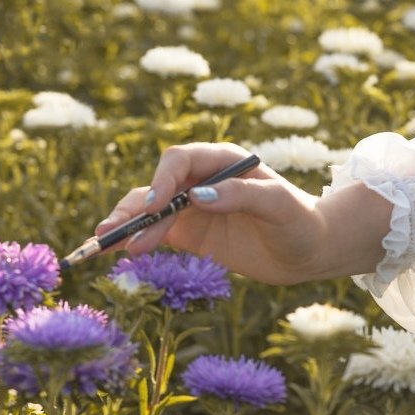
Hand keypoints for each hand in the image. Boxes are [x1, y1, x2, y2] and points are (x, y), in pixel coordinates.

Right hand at [96, 142, 391, 284]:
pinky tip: (116, 254)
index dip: (161, 181)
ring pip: (149, 211)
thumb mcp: (279, 207)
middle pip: (156, 187)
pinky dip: (135, 241)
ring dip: (126, 226)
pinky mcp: (191, 232)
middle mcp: (202, 180)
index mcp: (223, 161)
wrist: (311, 251)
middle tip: (112, 232)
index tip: (154, 207)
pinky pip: (156, 233)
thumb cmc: (301, 222)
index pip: (179, 161)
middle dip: (133, 208)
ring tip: (103, 246)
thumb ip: (242, 196)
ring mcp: (193, 207)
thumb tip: (199, 196)